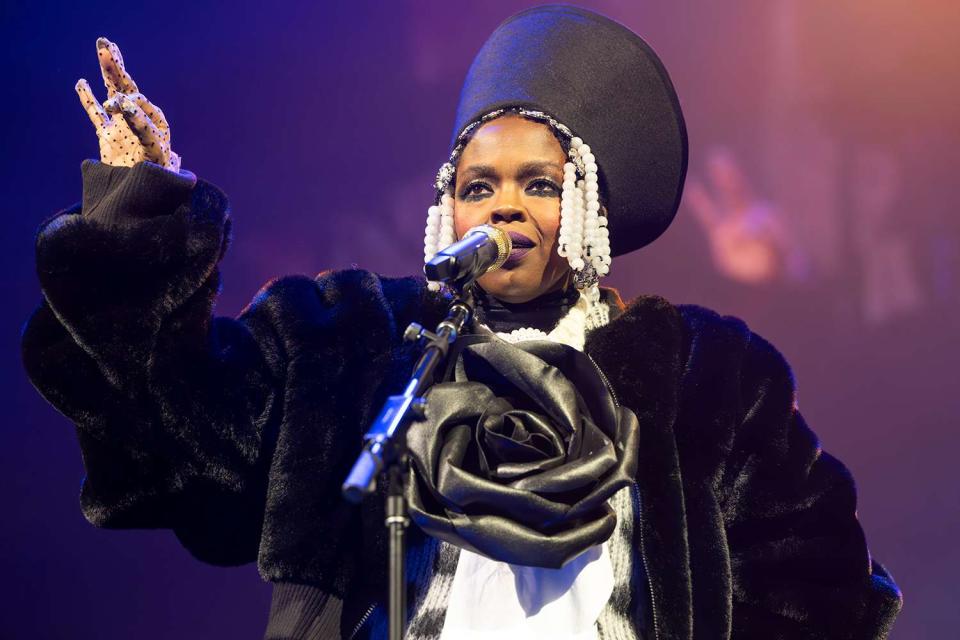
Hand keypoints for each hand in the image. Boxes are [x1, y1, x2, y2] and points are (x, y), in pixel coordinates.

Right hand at [75, 37, 180, 171]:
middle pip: (129, 92)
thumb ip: (149, 139)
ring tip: (103, 48)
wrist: (146, 198)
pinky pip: (96, 116)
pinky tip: (81, 83)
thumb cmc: (159, 182)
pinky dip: (88, 100)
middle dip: (118, 71)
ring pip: (113, 96)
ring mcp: (123, 129)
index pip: (143, 110)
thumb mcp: (158, 162)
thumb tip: (137, 118)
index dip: (132, 107)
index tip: (120, 106)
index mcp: (157, 130)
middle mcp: (140, 124)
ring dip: (108, 73)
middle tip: (107, 47)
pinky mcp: (109, 138)